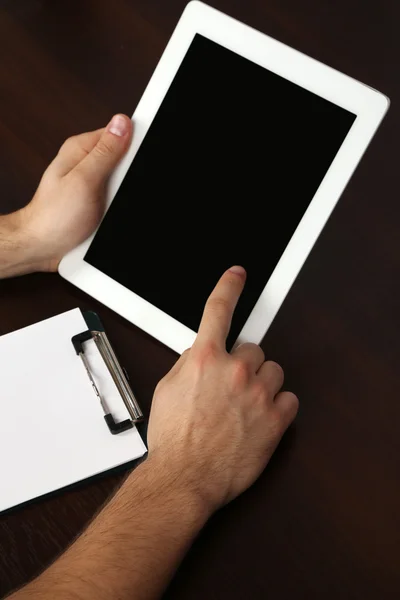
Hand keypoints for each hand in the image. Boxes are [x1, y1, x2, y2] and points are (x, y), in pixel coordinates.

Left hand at [19, 114, 132, 271]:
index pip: (119, 133)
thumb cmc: (54, 217)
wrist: (43, 246)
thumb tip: (122, 123)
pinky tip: (107, 217)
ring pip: (123, 183)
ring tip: (107, 209)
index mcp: (81, 149)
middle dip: (127, 178)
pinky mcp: (95, 200)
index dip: (134, 147)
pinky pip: (117, 199)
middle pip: (125, 161)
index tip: (130, 167)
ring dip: (122, 197)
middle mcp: (86, 163)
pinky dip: (117, 208)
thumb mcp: (84, 180)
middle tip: (114, 193)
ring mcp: (91, 182)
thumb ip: (105, 152)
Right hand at [148, 266, 298, 514]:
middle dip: (243, 365)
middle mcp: (234, 371)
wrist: (185, 478)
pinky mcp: (275, 419)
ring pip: (274, 371)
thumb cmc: (174, 439)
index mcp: (205, 360)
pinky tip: (261, 419)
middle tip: (231, 389)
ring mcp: (258, 394)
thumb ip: (188, 364)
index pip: (218, 310)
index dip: (228, 287)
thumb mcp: (167, 390)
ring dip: (262, 384)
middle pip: (253, 349)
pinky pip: (289, 399)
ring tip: (245, 406)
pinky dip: (278, 406)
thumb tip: (202, 352)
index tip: (237, 275)